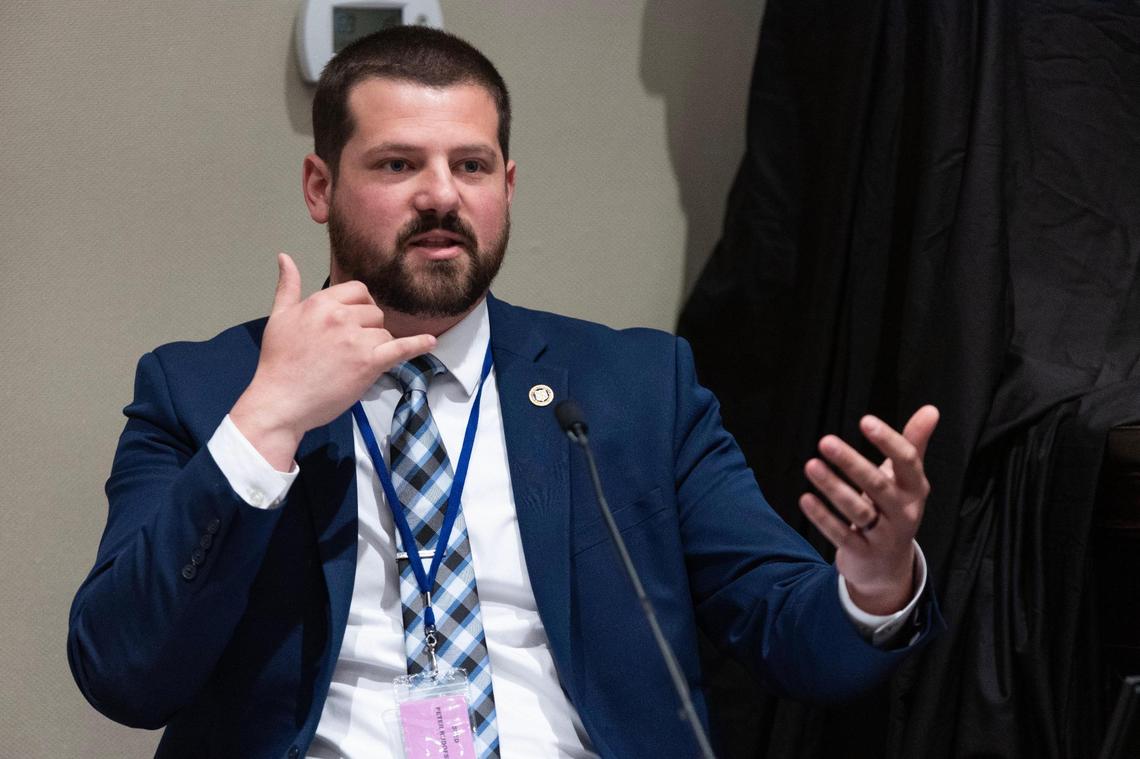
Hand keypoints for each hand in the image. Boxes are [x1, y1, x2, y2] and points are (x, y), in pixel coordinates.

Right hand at [230, 253, 435, 468]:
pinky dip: (418, 345)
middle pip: (374, 312)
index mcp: (321, 302)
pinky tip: (429, 342)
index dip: (361, 306)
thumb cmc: (278, 363)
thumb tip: (285, 258)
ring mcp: (356, 339)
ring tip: (355, 364)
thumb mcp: (279, 317)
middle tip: (351, 349)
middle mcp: (340, 316)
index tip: (356, 322)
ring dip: (377, 347)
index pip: (358, 291)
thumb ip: (288, 287)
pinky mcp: (369, 362)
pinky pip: (401, 348)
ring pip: (384, 333)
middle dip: (368, 328)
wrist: (280, 401)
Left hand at [798, 405, 939, 614]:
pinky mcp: (862, 553)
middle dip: (851, 463)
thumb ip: (914, 444)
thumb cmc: (894, 509)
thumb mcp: (907, 480)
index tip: (865, 421)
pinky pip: (841, 535)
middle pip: (878, 485)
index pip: (907, 461)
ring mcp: (884, 536)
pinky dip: (823, 518)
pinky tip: (805, 498)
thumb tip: (931, 409)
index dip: (888, 441)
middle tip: (825, 441)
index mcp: (915, 489)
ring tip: (810, 465)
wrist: (889, 566)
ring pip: (858, 511)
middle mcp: (903, 512)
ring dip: (833, 488)